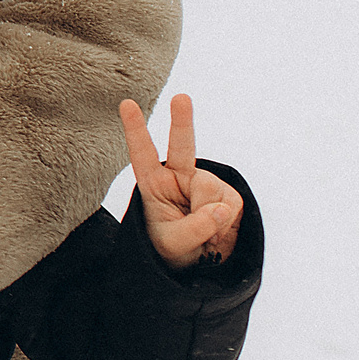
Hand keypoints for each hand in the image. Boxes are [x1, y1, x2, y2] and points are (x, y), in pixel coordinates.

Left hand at [119, 94, 242, 270]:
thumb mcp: (173, 244)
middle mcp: (179, 176)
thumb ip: (195, 228)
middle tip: (181, 97)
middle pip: (182, 146)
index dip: (136, 130)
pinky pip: (231, 206)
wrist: (198, 262)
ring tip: (201, 235)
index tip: (126, 104)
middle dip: (182, 121)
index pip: (143, 154)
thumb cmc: (172, 249)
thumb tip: (221, 209)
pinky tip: (216, 233)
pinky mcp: (227, 194)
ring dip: (211, 222)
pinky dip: (225, 225)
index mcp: (153, 183)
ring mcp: (204, 182)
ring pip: (214, 195)